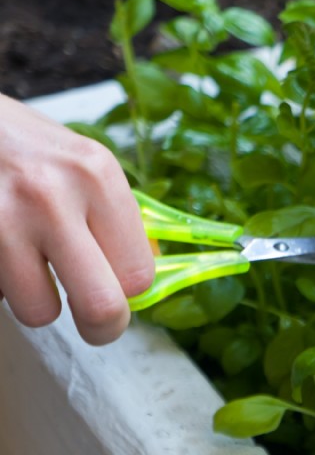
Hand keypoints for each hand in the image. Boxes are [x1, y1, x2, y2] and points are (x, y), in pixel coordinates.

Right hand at [0, 95, 153, 344]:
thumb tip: (142, 282)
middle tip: (98, 324)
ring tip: (33, 264)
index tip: (123, 290)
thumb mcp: (86, 164)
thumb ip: (117, 218)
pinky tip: (6, 251)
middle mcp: (52, 197)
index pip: (138, 272)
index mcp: (97, 175)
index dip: (132, 291)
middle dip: (103, 326)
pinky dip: (5, 284)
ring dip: (40, 300)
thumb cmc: (29, 146)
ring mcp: (2, 220)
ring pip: (40, 312)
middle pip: (100, 306)